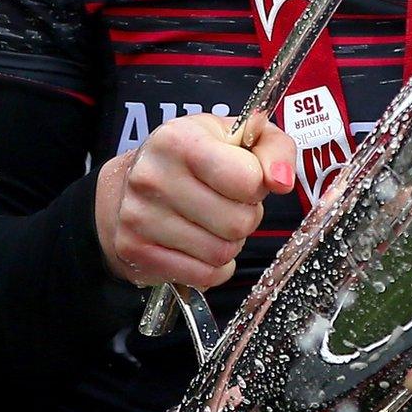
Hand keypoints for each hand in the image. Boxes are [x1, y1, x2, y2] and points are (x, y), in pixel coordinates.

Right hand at [94, 112, 296, 288]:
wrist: (130, 183)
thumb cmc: (193, 158)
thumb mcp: (238, 136)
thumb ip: (275, 148)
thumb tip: (281, 181)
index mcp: (180, 140)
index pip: (249, 180)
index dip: (257, 185)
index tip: (245, 178)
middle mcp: (153, 177)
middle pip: (238, 222)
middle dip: (246, 217)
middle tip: (229, 204)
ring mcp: (139, 217)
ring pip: (222, 253)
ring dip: (230, 243)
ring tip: (212, 222)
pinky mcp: (135, 251)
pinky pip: (203, 275)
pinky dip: (213, 267)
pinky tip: (200, 246)